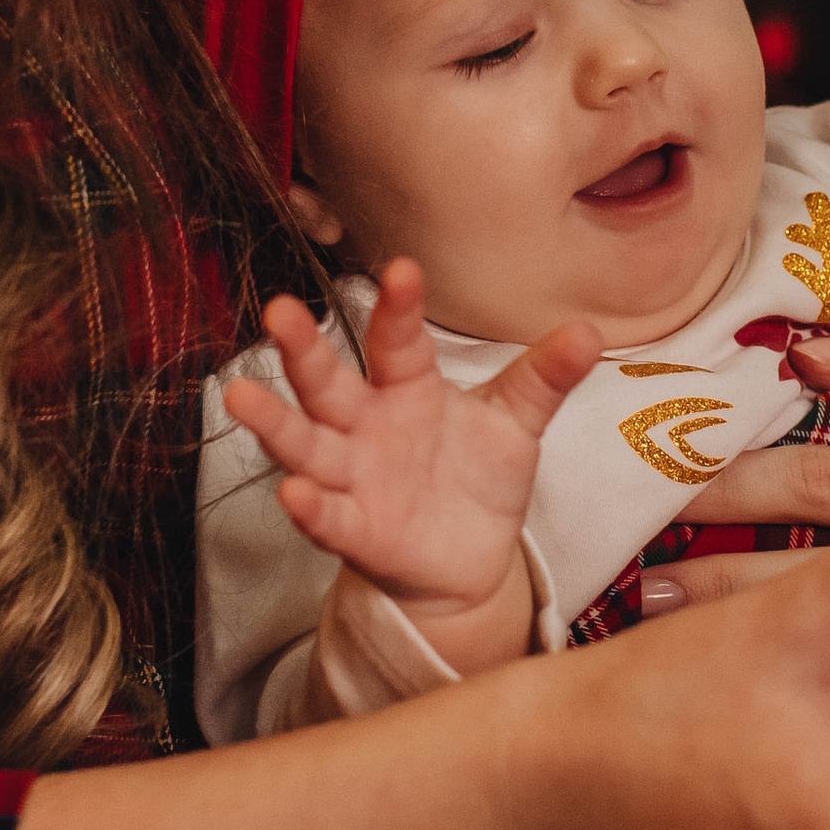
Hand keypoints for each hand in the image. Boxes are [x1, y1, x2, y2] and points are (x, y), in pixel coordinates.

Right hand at [222, 259, 598, 663]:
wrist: (470, 559)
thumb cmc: (479, 477)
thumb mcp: (515, 423)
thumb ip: (544, 378)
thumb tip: (589, 329)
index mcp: (406, 387)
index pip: (396, 341)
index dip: (397, 308)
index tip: (402, 269)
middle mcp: (365, 426)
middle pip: (326, 383)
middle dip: (302, 350)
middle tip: (277, 310)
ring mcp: (353, 478)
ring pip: (304, 445)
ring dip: (273, 423)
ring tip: (240, 395)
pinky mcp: (355, 532)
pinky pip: (327, 517)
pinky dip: (309, 507)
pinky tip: (294, 493)